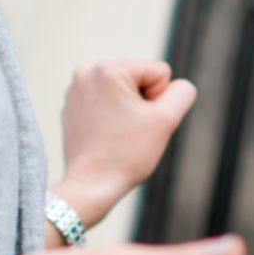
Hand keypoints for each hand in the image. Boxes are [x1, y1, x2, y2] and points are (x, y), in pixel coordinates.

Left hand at [54, 58, 195, 227]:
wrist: (91, 186)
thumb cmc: (126, 155)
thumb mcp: (166, 120)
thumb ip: (182, 93)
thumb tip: (179, 86)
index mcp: (109, 67)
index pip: (160, 73)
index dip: (158, 101)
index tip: (139, 122)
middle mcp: (87, 71)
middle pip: (140, 79)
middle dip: (142, 104)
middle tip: (128, 130)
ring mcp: (76, 88)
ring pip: (124, 92)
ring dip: (127, 110)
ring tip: (116, 133)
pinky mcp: (71, 106)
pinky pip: (106, 103)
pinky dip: (110, 117)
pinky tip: (104, 136)